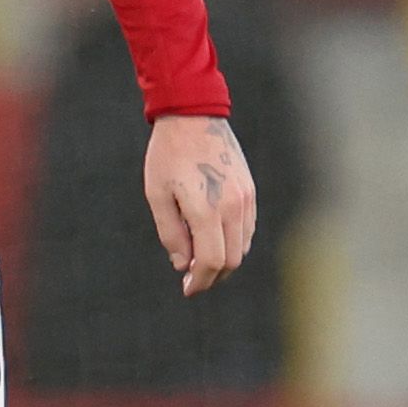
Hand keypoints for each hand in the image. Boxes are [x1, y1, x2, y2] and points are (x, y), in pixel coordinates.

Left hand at [143, 114, 255, 296]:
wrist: (193, 117)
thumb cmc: (167, 155)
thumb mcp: (157, 194)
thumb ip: (171, 233)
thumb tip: (183, 264)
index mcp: (206, 210)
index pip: (211, 261)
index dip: (200, 281)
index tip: (188, 289)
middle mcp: (233, 207)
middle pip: (231, 259)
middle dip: (213, 275)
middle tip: (193, 279)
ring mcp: (245, 199)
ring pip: (242, 246)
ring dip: (224, 260)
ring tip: (201, 261)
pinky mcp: (250, 191)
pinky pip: (247, 228)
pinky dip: (234, 242)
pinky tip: (215, 240)